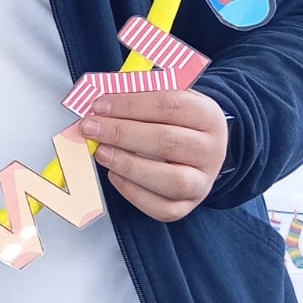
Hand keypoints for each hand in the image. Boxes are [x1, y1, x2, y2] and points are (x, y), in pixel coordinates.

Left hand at [80, 90, 228, 222]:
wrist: (198, 148)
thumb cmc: (174, 120)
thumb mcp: (164, 98)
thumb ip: (136, 95)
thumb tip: (102, 101)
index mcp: (208, 115)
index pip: (170, 105)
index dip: (131, 104)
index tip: (100, 105)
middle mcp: (211, 150)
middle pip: (168, 141)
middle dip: (122, 133)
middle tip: (92, 127)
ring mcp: (203, 181)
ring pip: (171, 180)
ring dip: (129, 165)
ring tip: (101, 152)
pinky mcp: (188, 205)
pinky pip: (162, 207)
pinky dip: (134, 193)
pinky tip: (114, 175)